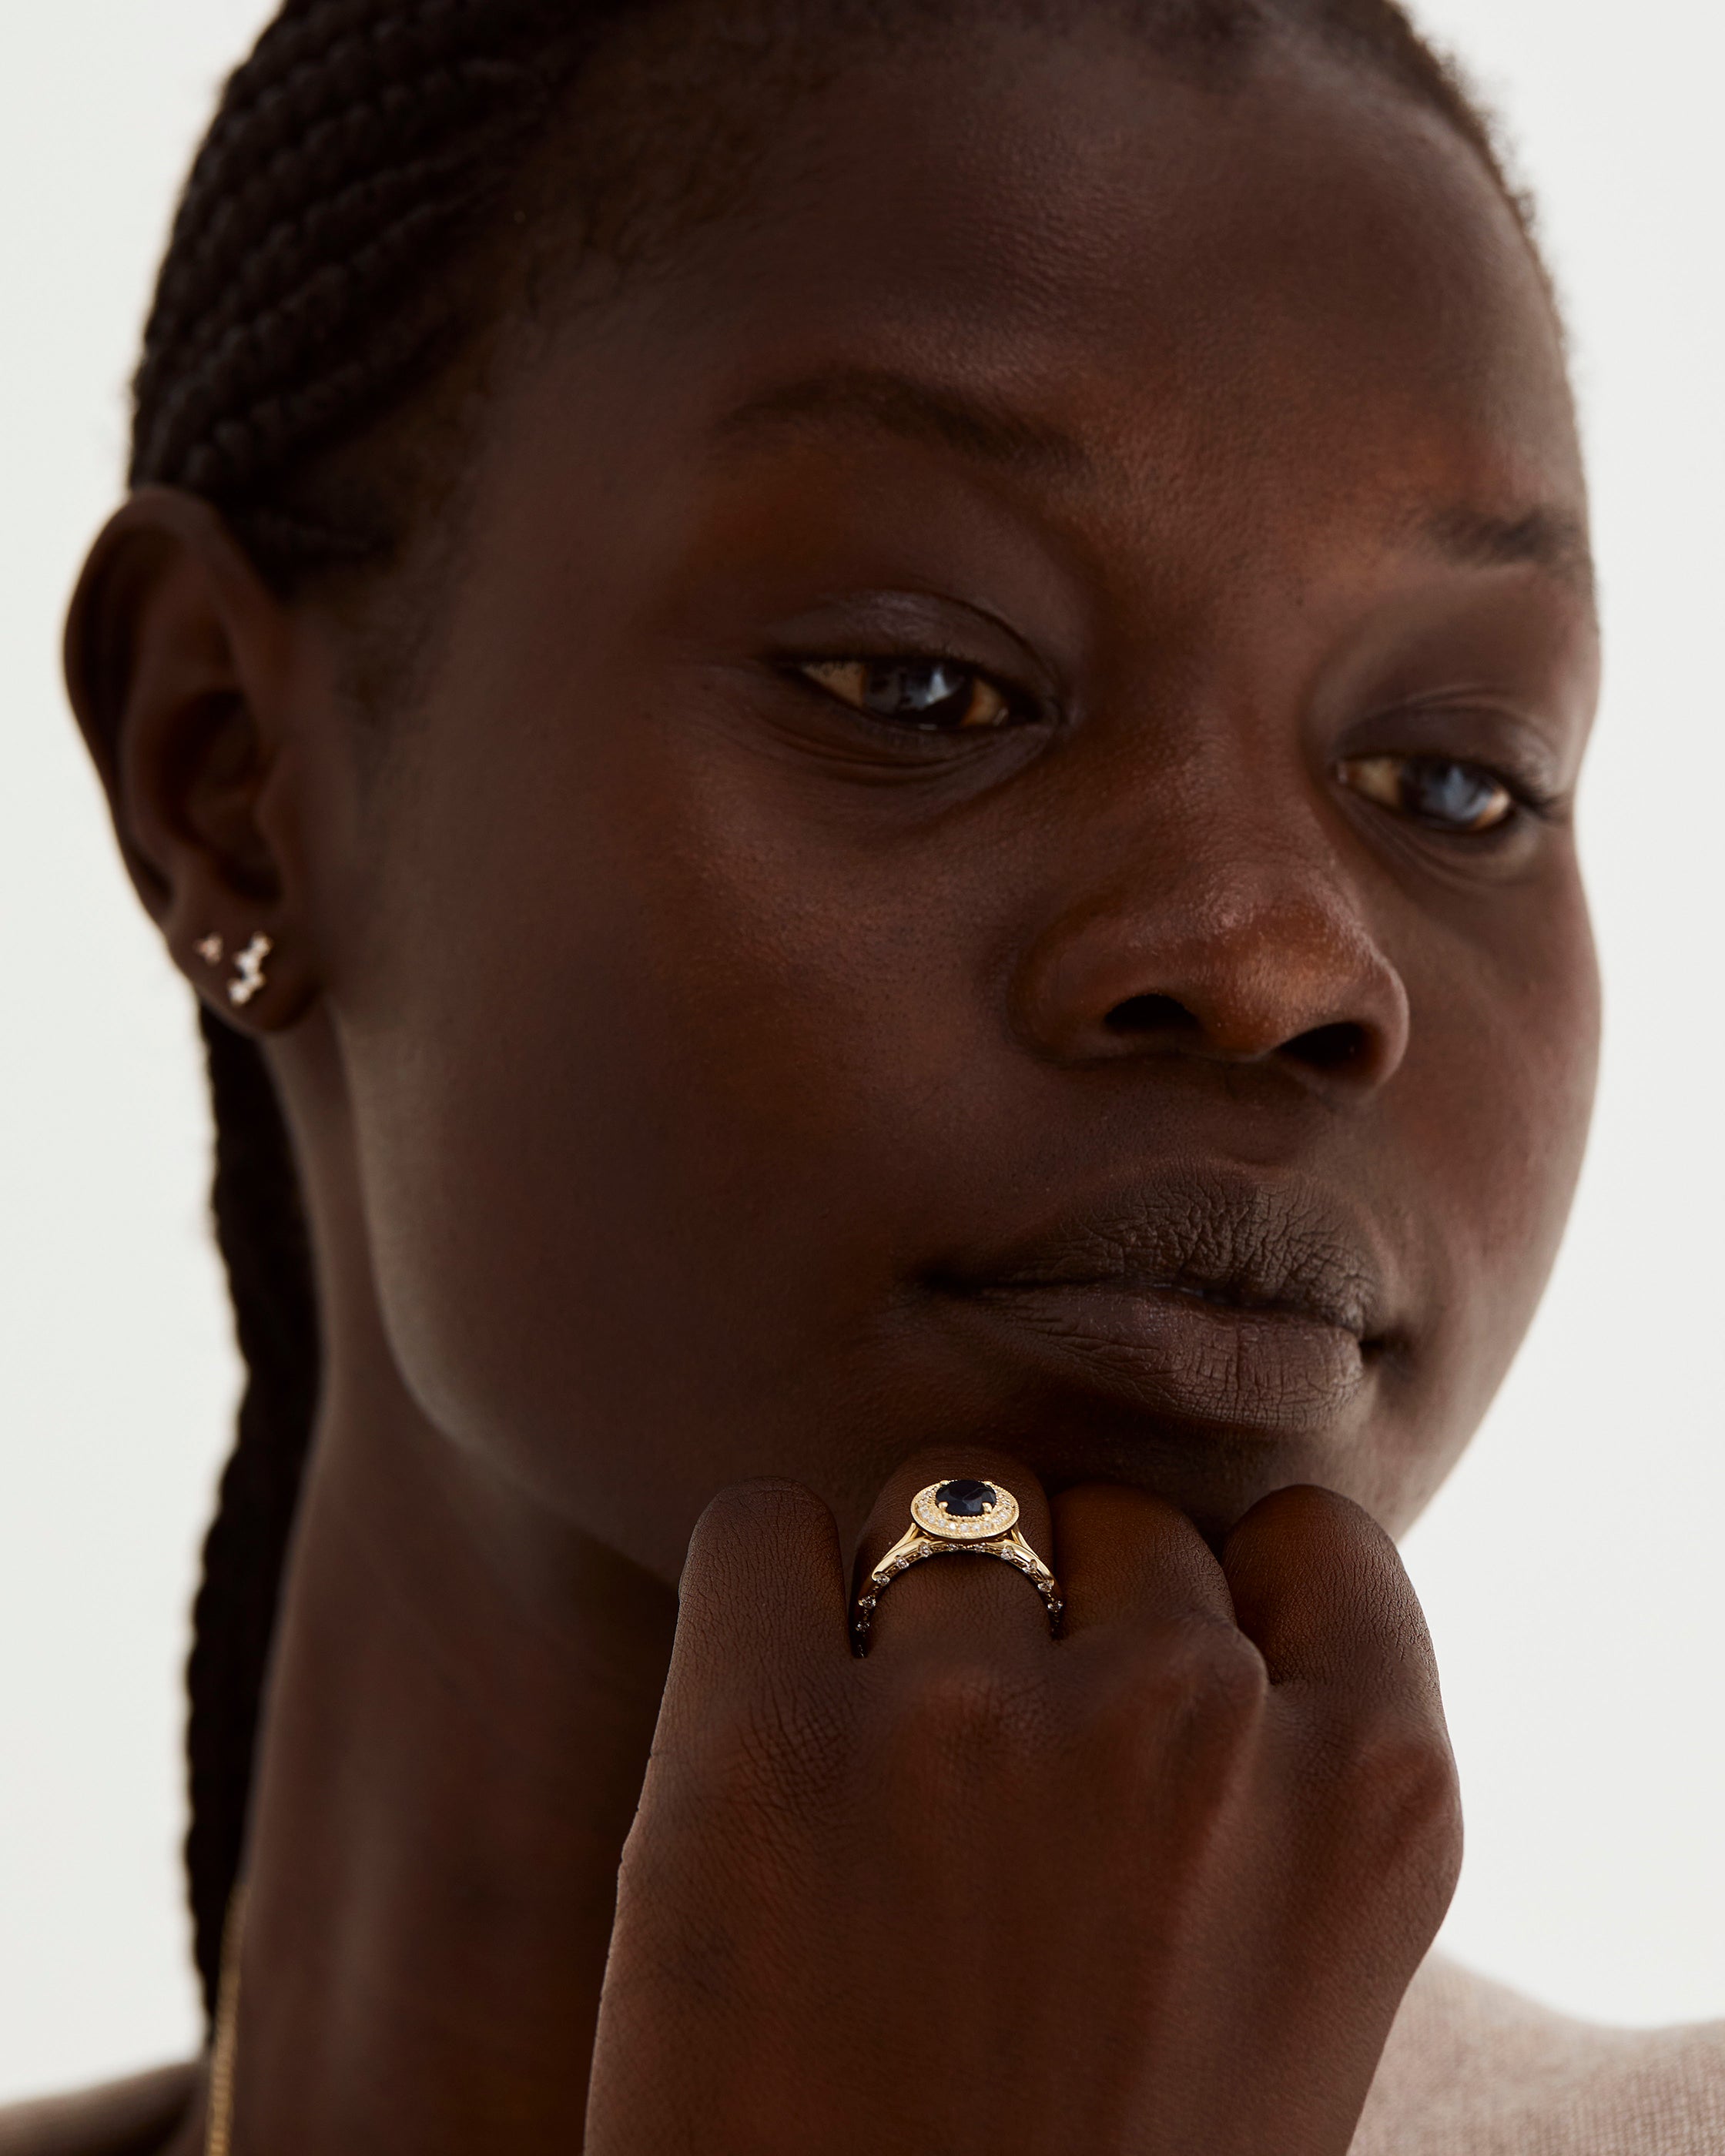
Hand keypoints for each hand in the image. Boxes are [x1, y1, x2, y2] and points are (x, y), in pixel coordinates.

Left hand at [585, 1455, 1460, 2154]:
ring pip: (948, 1501)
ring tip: (878, 1787)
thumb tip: (1174, 1571)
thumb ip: (1272, 1770)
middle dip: (1061, 1612)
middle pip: (1116, 1515)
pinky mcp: (765, 1746)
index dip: (1219, 1598)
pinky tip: (764, 1734)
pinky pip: (758, 1527)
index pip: (1308, 1537)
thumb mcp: (1284, 1975)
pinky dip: (758, 1594)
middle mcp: (1196, 1729)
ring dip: (907, 1605)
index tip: (1152, 1681)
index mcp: (1371, 1803)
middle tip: (995, 1780)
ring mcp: (980, 1724)